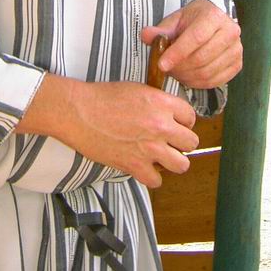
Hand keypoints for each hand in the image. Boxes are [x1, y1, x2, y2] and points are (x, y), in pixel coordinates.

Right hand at [18, 75, 197, 187]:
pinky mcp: (135, 165)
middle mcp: (160, 126)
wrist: (79, 112)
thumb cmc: (102, 97)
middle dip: (182, 142)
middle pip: (191, 142)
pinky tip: (144, 167)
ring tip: (162, 157)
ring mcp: (150, 148)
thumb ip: (157, 102)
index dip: (184, 121)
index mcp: (161, 103)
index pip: (191, 117)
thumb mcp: (136, 89)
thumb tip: (168, 114)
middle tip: (170, 142)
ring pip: (182, 164)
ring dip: (173, 161)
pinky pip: (157, 180)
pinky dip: (152, 177)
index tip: (177, 125)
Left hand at [140, 0, 241, 89]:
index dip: (177, 53)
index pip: (196, 38)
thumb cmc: (192, 20)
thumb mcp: (174, 20)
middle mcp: (230, 32)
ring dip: (187, 77)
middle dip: (180, 68)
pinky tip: (188, 77)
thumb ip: (160, 30)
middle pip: (202, 58)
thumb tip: (145, 36)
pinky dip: (198, 83)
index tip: (161, 64)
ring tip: (175, 73)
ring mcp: (236, 49)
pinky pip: (216, 81)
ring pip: (208, 72)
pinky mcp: (237, 64)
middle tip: (166, 69)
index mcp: (214, 16)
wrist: (213, 21)